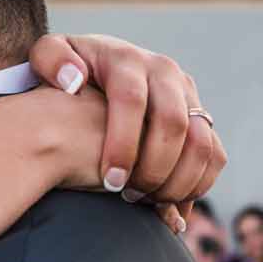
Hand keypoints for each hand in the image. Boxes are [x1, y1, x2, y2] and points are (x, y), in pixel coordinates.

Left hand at [27, 34, 225, 219]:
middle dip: (153, 168)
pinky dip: (198, 183)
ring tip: (147, 203)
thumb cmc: (66, 72)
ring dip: (179, 180)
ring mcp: (188, 94)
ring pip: (202, 141)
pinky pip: (214, 154)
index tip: (111, 181)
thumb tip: (74, 81)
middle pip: (174, 123)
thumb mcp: (48, 56)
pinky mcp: (201, 117)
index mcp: (126, 59)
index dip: (124, 144)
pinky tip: (170, 205)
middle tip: (128, 197)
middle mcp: (165, 72)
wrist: (101, 67)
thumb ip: (51, 59)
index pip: (132, 100)